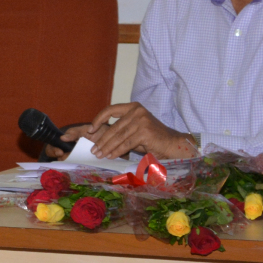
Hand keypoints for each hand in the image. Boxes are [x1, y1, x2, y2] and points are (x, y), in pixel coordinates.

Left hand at [77, 102, 197, 160]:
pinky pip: (126, 144)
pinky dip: (117, 151)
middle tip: (94, 150)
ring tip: (99, 155)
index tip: (90, 130)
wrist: (173, 144)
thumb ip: (121, 129)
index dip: (98, 119)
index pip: (110, 110)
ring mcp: (141, 120)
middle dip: (102, 140)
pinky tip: (110, 156)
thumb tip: (99, 138)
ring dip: (107, 147)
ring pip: (118, 136)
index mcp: (133, 107)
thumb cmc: (153, 139)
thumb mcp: (135, 129)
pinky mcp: (144, 132)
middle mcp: (137, 111)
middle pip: (114, 127)